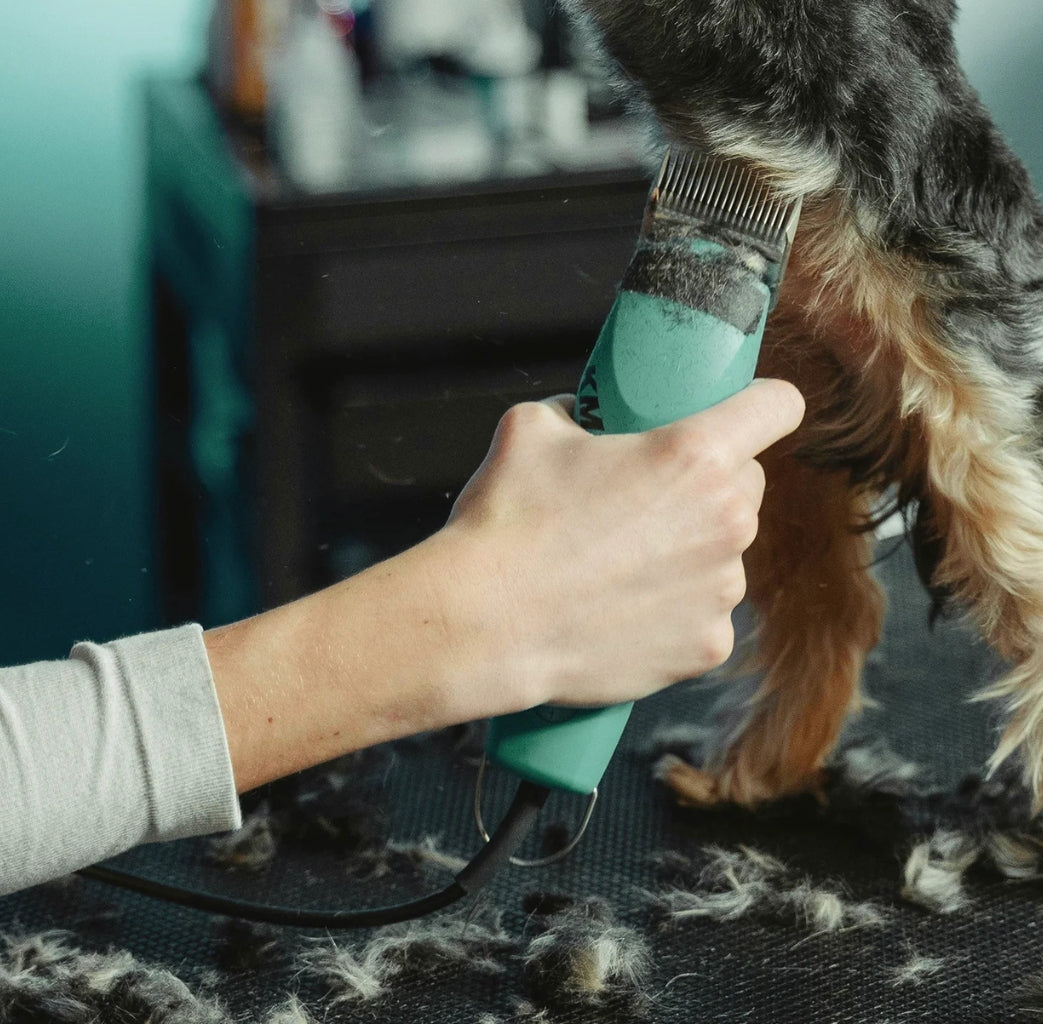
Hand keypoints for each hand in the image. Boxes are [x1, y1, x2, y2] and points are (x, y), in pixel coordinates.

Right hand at [444, 378, 804, 706]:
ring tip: (622, 564)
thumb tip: (585, 417)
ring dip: (690, 551)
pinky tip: (624, 610)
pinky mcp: (707, 646)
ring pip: (724, 553)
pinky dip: (676, 610)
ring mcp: (721, 591)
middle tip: (651, 498)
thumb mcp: (531, 428)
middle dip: (711, 484)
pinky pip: (705, 613)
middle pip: (748, 484)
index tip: (745, 414)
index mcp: (693, 455)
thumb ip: (577, 410)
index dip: (763, 402)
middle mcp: (725, 522)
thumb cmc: (507, 522)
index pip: (778, 406)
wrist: (484, 624)